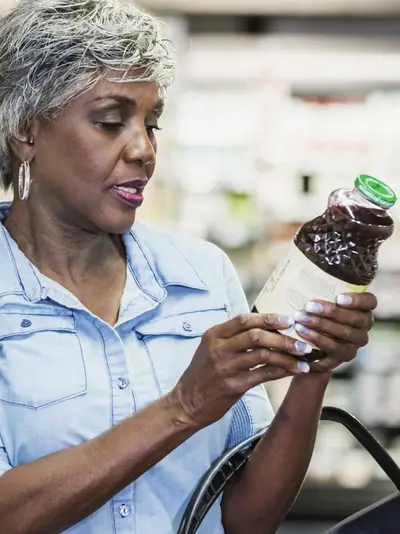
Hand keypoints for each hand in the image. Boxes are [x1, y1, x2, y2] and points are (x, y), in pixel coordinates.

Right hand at [171, 313, 312, 428]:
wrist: (187, 402)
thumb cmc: (203, 374)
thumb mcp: (211, 348)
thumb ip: (233, 337)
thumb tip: (266, 327)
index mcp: (214, 335)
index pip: (244, 320)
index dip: (268, 318)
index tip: (289, 320)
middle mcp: (218, 348)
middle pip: (256, 336)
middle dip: (283, 337)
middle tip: (302, 341)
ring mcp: (225, 367)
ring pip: (262, 355)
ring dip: (287, 355)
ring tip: (304, 357)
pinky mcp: (233, 386)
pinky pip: (263, 374)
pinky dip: (282, 371)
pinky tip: (294, 370)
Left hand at [293, 292, 376, 372]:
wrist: (307, 342)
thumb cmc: (313, 312)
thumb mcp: (318, 298)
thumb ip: (317, 286)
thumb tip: (304, 266)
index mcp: (363, 309)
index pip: (370, 302)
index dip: (357, 300)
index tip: (338, 297)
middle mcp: (363, 327)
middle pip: (356, 319)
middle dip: (331, 312)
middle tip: (309, 306)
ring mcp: (355, 343)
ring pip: (345, 334)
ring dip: (321, 325)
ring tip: (300, 319)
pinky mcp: (344, 356)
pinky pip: (333, 349)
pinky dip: (317, 340)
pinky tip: (301, 332)